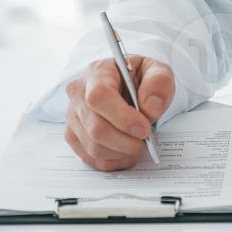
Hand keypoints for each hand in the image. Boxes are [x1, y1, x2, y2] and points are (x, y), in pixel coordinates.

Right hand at [63, 56, 174, 170]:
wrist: (130, 87)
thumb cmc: (140, 78)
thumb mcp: (158, 71)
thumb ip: (159, 83)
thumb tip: (151, 107)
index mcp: (97, 72)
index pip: (99, 97)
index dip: (123, 118)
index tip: (144, 129)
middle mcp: (78, 94)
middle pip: (95, 128)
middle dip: (127, 141)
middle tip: (147, 140)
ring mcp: (73, 117)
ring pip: (94, 147)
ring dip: (122, 152)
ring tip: (139, 143)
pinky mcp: (74, 136)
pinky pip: (92, 158)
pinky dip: (115, 160)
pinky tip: (127, 150)